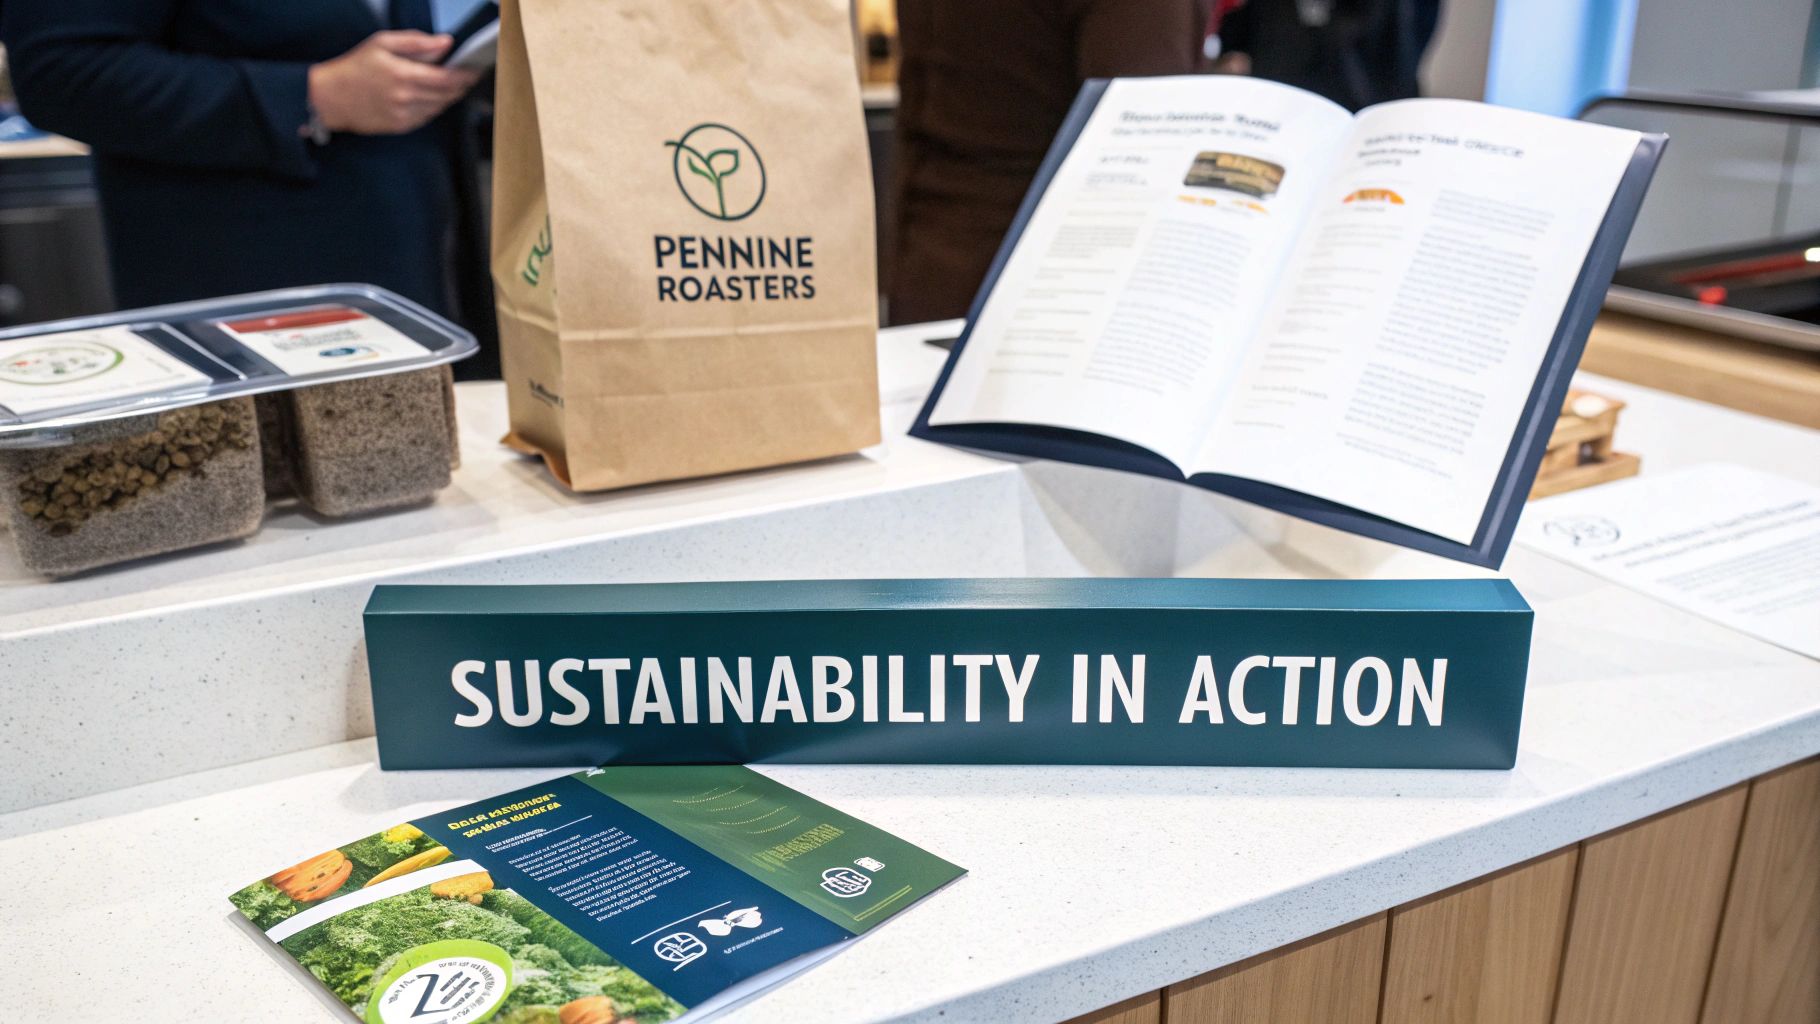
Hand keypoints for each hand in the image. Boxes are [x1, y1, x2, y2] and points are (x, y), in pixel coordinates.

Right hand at [307, 31, 479, 135]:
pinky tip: (431, 95)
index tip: (475, 68)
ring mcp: (404, 115)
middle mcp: (406, 98)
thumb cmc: (355, 66)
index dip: (465, 75)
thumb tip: (446, 43)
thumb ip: (416, 42)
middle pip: (448, 94)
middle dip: (461, 85)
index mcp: (403, 75)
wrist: (330, 97)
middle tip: (468, 75)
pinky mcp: (401, 126)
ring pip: (440, 107)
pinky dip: (434, 106)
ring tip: (451, 83)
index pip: (447, 79)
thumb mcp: (382, 43)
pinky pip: (427, 116)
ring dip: (449, 96)